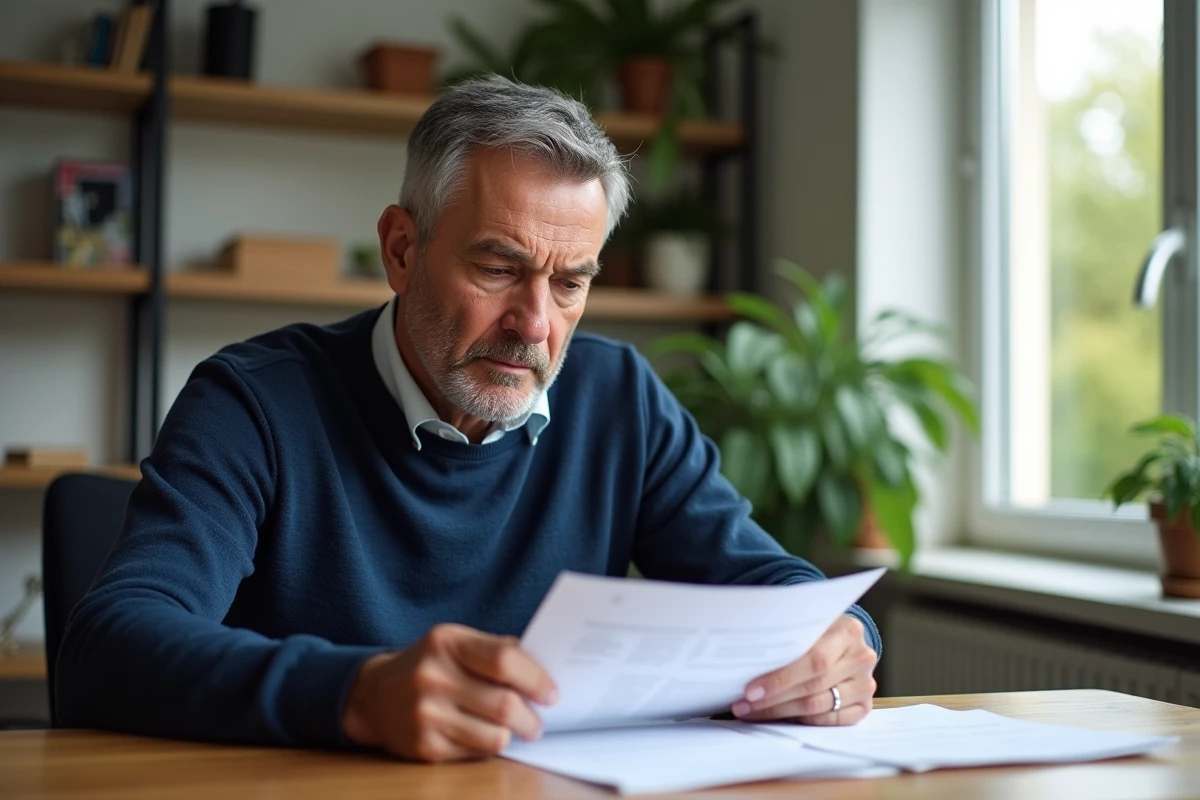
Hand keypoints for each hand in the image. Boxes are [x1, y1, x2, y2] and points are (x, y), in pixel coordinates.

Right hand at [342, 623, 557, 761]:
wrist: (373, 695)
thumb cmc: (429, 665)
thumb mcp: (455, 642)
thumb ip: (496, 650)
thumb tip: (544, 669)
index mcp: (447, 642)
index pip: (504, 660)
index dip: (536, 679)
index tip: (552, 693)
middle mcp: (433, 676)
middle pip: (504, 704)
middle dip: (531, 718)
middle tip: (537, 721)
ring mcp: (426, 714)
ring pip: (495, 736)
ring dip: (513, 736)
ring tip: (516, 730)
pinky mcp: (424, 747)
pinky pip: (475, 754)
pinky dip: (488, 747)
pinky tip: (484, 736)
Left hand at [731, 615, 876, 725]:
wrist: (843, 638)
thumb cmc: (817, 630)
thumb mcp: (807, 623)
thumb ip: (788, 635)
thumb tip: (746, 654)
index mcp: (848, 631)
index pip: (814, 661)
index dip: (780, 679)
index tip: (750, 690)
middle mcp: (861, 658)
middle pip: (813, 686)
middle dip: (773, 699)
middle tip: (743, 705)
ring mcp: (865, 684)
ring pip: (818, 706)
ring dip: (781, 712)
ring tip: (752, 711)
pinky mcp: (864, 705)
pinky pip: (831, 720)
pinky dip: (803, 721)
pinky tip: (779, 718)